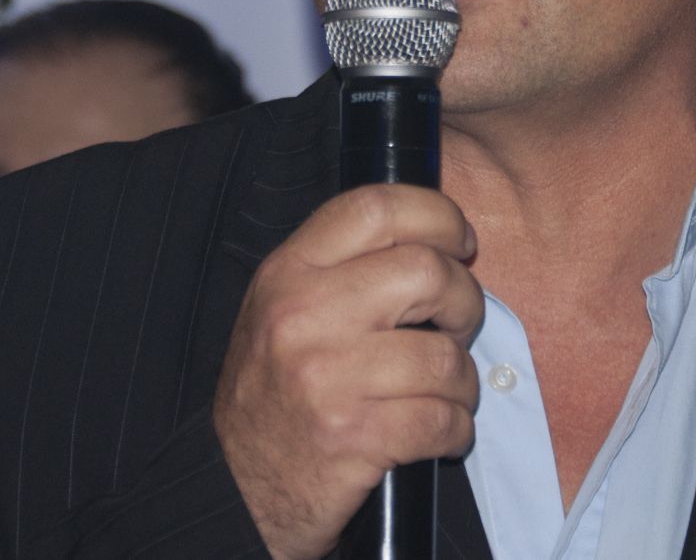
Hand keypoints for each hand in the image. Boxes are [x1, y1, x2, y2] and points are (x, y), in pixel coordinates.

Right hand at [213, 184, 483, 559]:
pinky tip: (440, 433)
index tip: (459, 240)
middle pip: (426, 272)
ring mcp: (328, 377)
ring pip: (445, 356)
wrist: (232, 488)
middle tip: (457, 325)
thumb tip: (433, 240)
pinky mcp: (354, 436)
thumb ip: (341, 267)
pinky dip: (456, 430)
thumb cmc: (272, 393)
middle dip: (464, 300)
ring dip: (463, 381)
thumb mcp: (281, 309)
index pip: (375, 207)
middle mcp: (303, 314)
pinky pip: (443, 419)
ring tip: (445, 392)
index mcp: (288, 272)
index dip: (436, 215)